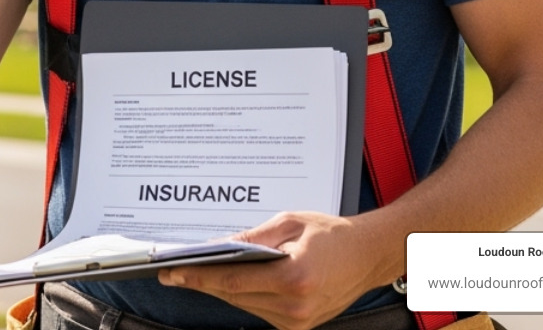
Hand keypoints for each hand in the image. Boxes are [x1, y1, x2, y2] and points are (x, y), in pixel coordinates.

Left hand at [156, 211, 390, 329]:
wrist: (369, 256)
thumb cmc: (333, 235)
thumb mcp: (289, 223)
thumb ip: (251, 236)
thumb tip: (218, 245)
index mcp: (294, 277)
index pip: (233, 281)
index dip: (199, 277)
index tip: (173, 272)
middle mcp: (296, 305)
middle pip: (234, 295)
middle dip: (202, 281)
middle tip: (173, 271)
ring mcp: (298, 320)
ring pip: (244, 305)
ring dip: (220, 289)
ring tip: (193, 273)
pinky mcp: (298, 325)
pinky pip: (258, 310)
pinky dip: (242, 295)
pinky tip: (227, 282)